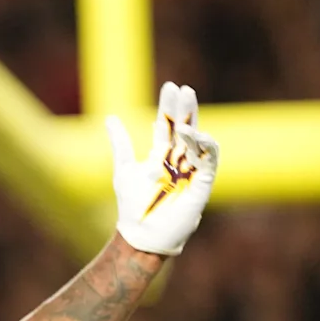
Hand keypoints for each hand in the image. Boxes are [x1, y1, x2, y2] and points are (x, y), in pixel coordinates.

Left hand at [106, 82, 219, 256]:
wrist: (141, 234)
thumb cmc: (132, 206)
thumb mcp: (123, 169)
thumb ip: (121, 144)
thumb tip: (110, 118)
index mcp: (161, 155)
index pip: (168, 124)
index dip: (169, 106)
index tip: (171, 86)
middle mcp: (178, 160)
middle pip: (185, 127)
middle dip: (185, 108)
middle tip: (183, 89)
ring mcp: (191, 170)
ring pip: (198, 140)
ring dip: (193, 121)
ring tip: (186, 104)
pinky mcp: (202, 183)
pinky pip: (209, 160)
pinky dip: (204, 145)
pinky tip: (194, 132)